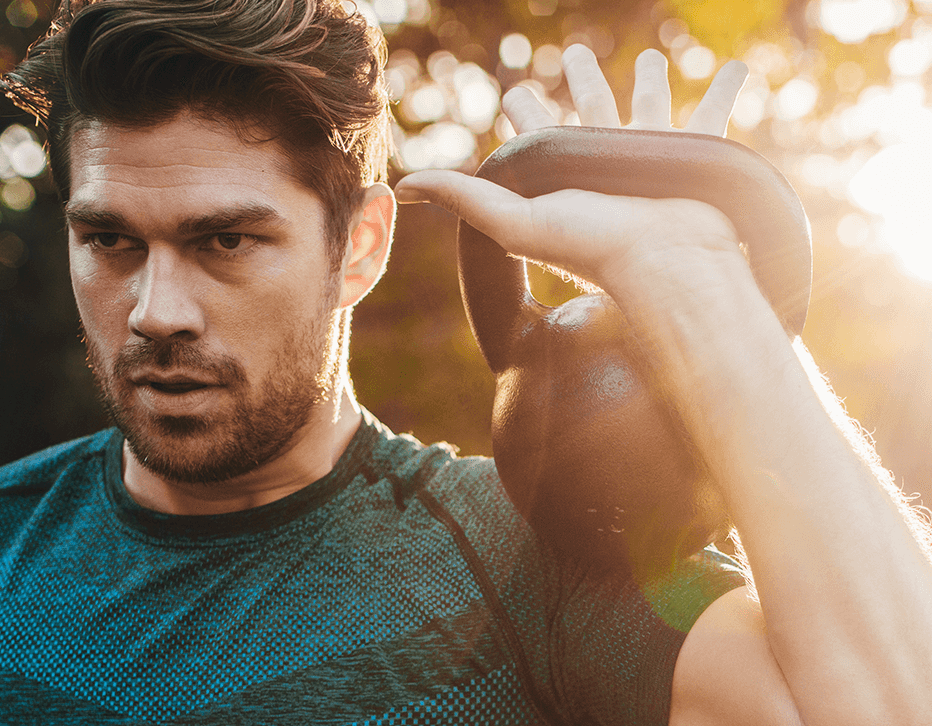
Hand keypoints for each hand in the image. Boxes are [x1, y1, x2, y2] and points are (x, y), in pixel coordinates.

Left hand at [395, 45, 750, 298]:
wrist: (662, 262)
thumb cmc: (590, 245)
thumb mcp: (513, 220)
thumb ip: (461, 198)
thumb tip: (398, 188)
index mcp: (563, 174)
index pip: (536, 134)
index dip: (523, 110)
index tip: (513, 90)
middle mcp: (604, 165)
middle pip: (589, 112)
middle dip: (582, 83)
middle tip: (575, 54)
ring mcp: (650, 161)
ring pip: (647, 109)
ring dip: (649, 83)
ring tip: (652, 60)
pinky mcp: (695, 157)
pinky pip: (712, 114)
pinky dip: (725, 90)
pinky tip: (737, 70)